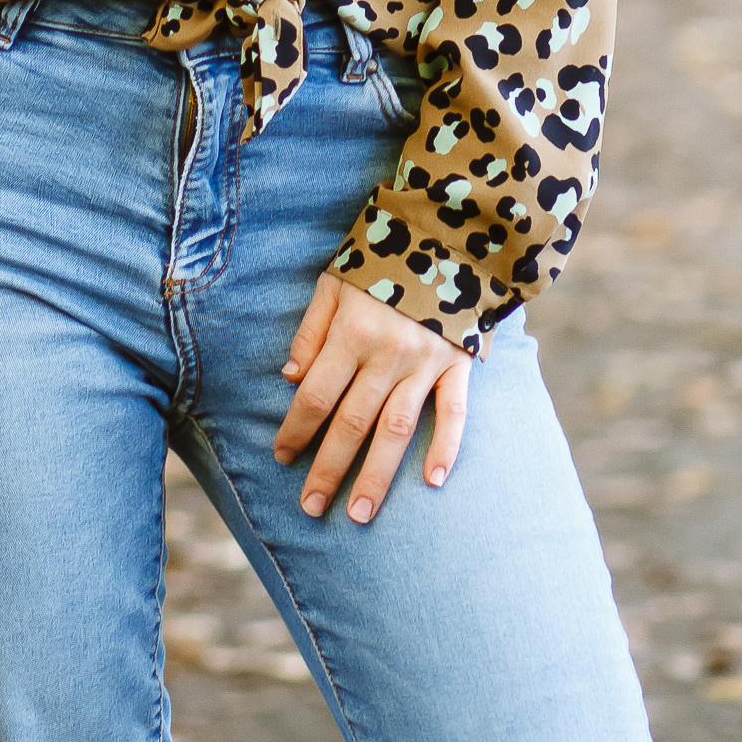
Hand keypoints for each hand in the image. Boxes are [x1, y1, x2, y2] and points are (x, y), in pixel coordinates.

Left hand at [275, 272, 469, 523]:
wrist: (448, 229)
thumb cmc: (382, 255)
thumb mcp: (335, 281)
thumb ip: (312, 330)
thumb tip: (289, 378)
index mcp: (352, 332)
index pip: (315, 394)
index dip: (295, 430)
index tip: (282, 458)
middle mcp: (387, 353)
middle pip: (352, 422)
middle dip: (329, 468)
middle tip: (312, 508)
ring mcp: (426, 362)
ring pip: (396, 428)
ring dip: (377, 474)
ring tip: (360, 512)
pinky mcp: (459, 363)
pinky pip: (453, 412)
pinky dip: (445, 447)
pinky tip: (432, 481)